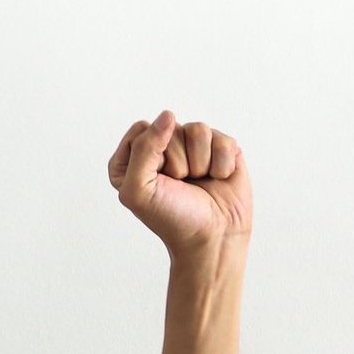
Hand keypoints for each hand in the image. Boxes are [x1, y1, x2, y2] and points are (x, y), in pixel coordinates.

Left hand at [109, 111, 249, 258]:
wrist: (213, 239)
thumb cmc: (172, 219)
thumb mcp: (139, 191)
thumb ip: (143, 149)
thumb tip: (168, 115)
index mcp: (133, 158)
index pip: (141, 130)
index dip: (152, 156)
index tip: (158, 182)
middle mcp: (162, 148)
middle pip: (170, 128)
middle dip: (178, 162)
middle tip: (181, 186)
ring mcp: (193, 146)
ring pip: (198, 130)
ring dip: (200, 163)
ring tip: (199, 182)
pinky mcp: (220, 147)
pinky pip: (221, 140)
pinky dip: (220, 165)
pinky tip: (217, 180)